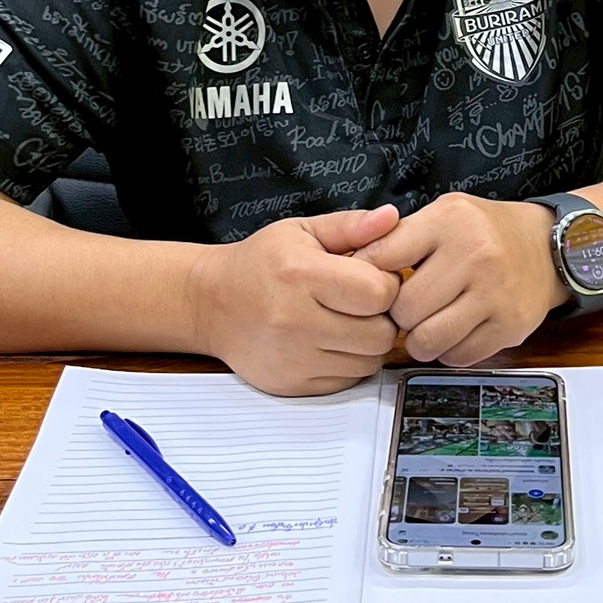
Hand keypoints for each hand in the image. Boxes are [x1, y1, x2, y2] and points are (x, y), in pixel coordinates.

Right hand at [194, 205, 403, 396]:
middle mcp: (294, 320)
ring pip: (368, 362)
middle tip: (362, 303)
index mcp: (300, 274)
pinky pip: (347, 382)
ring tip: (346, 321)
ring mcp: (292, 357)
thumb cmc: (258, 264)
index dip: (387, 284)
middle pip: (379, 333)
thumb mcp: (301, 231)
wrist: (211, 303)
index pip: (378, 292)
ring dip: (367, 343)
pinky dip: (348, 364)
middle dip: (381, 317)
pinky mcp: (292, 384)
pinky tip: (330, 342)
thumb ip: (350, 225)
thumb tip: (390, 218)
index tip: (372, 277)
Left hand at [356, 193, 564, 369]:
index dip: (366, 277)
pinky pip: (458, 357)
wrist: (546, 248)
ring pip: (427, 340)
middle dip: (397, 315)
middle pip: (404, 309)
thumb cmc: (483, 232)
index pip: (382, 258)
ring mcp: (496, 293)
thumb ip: (397, 236)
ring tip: (426, 323)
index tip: (369, 285)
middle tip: (406, 308)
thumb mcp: (441, 214)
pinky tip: (454, 330)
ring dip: (419, 340)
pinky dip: (448, 351)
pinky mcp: (510, 326)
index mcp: (449, 221)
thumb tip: (349, 266)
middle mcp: (475, 254)